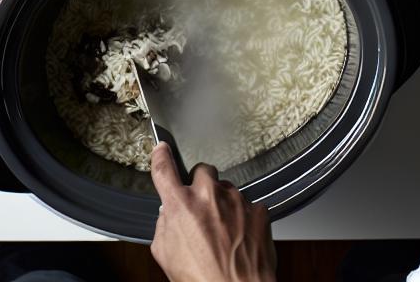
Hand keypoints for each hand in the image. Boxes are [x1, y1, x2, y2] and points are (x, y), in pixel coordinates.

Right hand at [149, 144, 275, 281]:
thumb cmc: (202, 280)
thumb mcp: (165, 255)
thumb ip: (164, 227)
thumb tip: (168, 216)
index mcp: (181, 205)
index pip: (164, 169)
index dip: (161, 156)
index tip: (162, 150)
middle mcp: (209, 196)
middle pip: (202, 172)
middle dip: (201, 186)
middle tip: (202, 209)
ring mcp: (236, 201)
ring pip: (227, 189)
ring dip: (224, 204)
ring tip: (223, 233)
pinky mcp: (258, 210)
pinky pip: (249, 205)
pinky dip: (244, 218)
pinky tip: (240, 237)